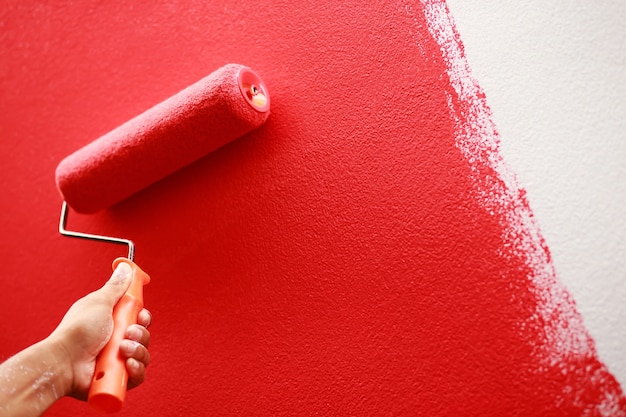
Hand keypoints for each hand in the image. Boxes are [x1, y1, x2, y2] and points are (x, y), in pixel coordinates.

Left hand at [48, 262, 151, 399]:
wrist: (65, 362)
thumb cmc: (77, 332)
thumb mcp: (100, 302)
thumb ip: (116, 286)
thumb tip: (125, 268)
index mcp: (113, 321)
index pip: (140, 317)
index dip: (143, 316)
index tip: (139, 314)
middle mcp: (117, 340)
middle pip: (145, 335)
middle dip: (141, 333)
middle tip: (127, 332)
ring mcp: (118, 359)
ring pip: (145, 354)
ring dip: (137, 350)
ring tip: (121, 350)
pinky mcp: (119, 378)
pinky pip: (140, 374)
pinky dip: (135, 369)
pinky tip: (125, 364)